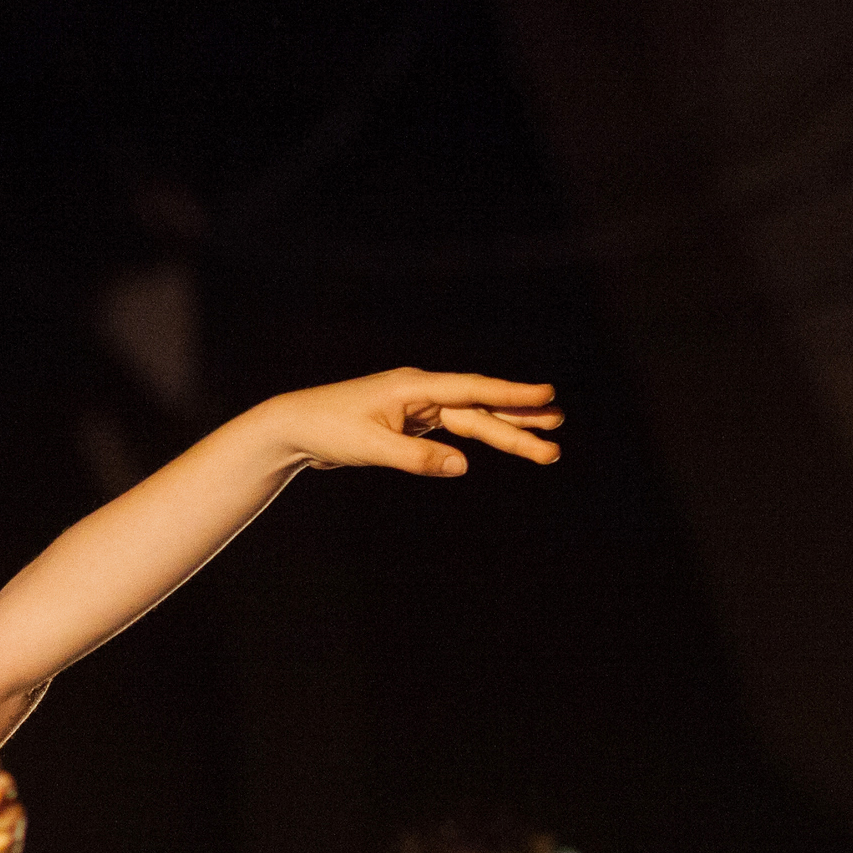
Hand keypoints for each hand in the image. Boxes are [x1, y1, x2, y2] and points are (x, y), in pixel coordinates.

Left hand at [259, 367, 562, 477]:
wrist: (294, 426)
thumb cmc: (328, 429)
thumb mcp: (371, 447)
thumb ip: (417, 458)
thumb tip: (463, 466)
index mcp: (414, 387)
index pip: (472, 390)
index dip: (511, 394)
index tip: (547, 395)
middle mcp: (421, 392)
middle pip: (478, 409)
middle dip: (518, 423)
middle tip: (558, 434)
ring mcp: (417, 406)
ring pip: (470, 421)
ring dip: (505, 433)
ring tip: (545, 446)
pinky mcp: (410, 422)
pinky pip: (454, 429)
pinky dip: (479, 437)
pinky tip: (501, 441)